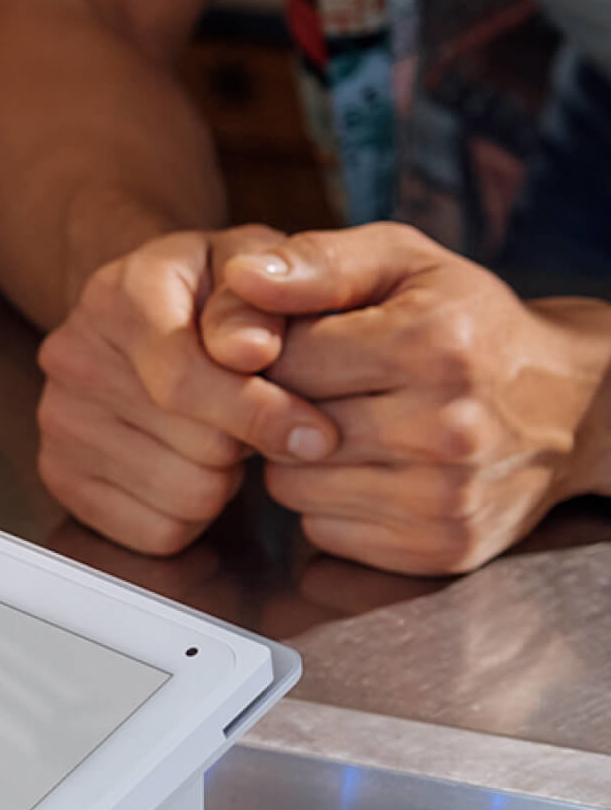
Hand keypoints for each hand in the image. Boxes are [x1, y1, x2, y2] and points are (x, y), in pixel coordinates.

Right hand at [36, 226, 340, 554]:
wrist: (159, 312)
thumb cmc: (226, 296)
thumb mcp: (264, 269)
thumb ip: (272, 290)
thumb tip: (252, 349)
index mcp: (119, 295)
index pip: (184, 381)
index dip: (263, 414)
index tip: (318, 434)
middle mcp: (73, 356)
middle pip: (198, 446)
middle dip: (248, 439)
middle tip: (250, 414)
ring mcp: (58, 420)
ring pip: (185, 496)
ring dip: (224, 477)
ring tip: (219, 436)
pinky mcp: (61, 475)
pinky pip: (158, 532)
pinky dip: (192, 514)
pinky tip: (191, 466)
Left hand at [220, 223, 610, 574]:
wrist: (570, 406)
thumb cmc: (468, 322)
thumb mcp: (404, 262)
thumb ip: (317, 260)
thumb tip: (239, 277)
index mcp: (436, 345)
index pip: (284, 359)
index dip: (274, 351)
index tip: (300, 344)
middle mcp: (445, 428)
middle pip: (280, 428)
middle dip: (284, 405)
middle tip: (328, 387)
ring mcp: (445, 498)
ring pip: (290, 486)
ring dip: (298, 459)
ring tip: (348, 425)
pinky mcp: (439, 548)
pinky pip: (321, 530)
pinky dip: (329, 503)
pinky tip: (369, 469)